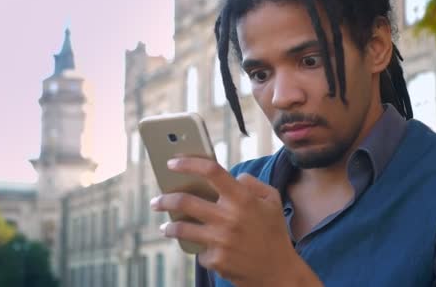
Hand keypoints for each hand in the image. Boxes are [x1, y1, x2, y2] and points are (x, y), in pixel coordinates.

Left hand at [150, 157, 321, 286]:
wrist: (279, 273)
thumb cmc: (274, 233)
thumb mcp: (272, 201)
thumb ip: (252, 183)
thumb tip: (233, 176)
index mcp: (243, 199)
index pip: (211, 171)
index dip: (188, 163)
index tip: (172, 163)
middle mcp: (229, 217)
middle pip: (185, 201)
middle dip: (165, 199)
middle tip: (157, 201)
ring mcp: (221, 240)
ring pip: (181, 228)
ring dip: (169, 226)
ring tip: (166, 227)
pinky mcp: (216, 260)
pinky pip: (199, 251)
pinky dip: (201, 249)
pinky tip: (207, 251)